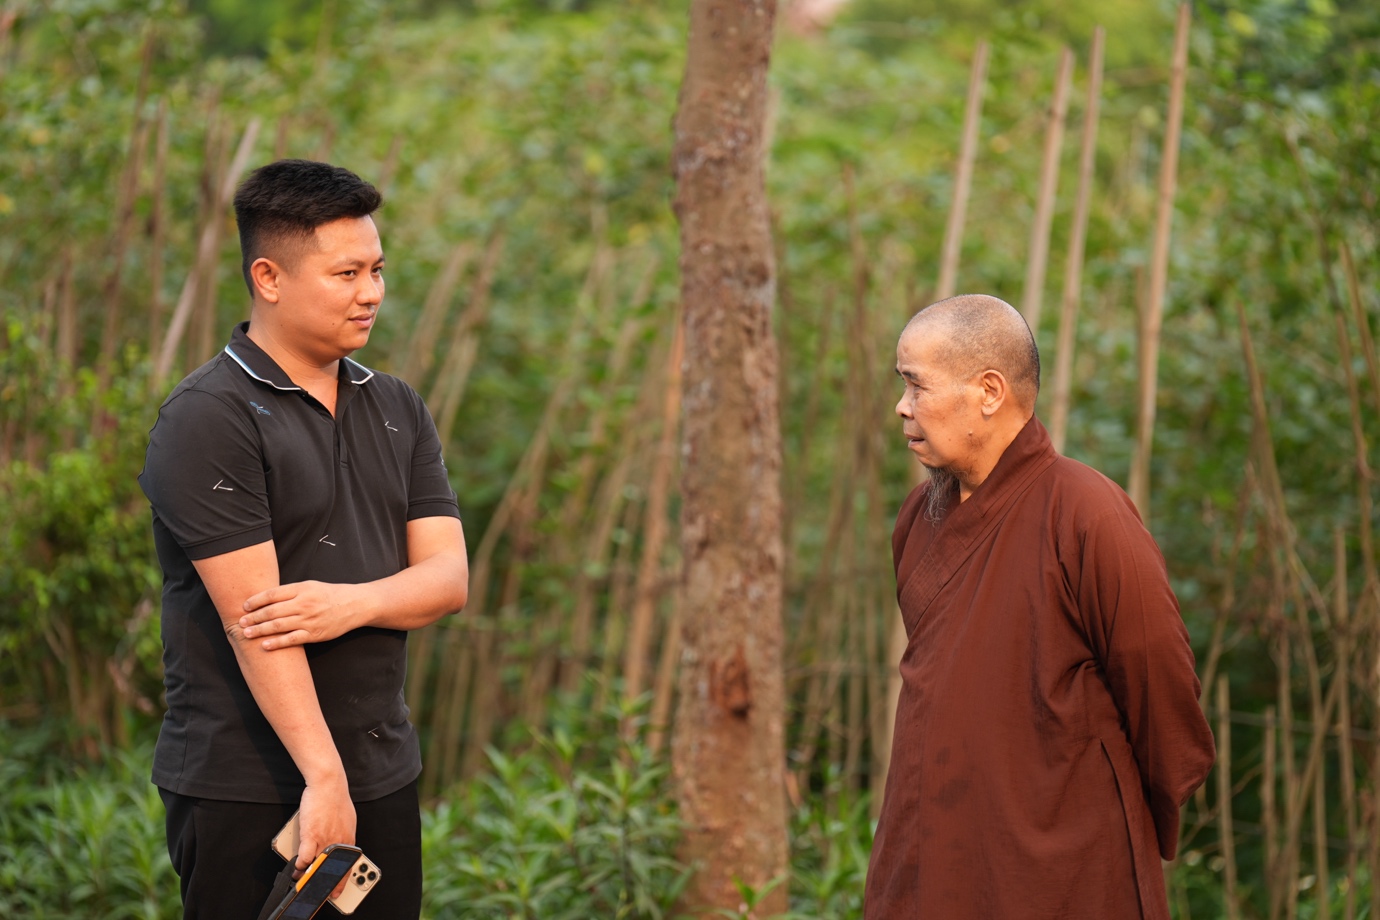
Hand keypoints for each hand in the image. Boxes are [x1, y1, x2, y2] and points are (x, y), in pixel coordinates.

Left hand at [240, 581, 359, 648]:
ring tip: (246, 633)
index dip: (256, 600)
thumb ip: (291, 591)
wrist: (354, 605)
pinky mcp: (314, 634)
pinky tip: (264, 645)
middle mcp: (304, 604)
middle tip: (240, 622)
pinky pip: (291, 639)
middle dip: (254, 617)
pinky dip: (276, 643)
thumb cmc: (330, 595)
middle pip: (272, 611)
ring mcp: (309, 620)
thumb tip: (266, 599)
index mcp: (302, 589)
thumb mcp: (311, 585)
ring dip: (260, 630)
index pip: (273, 594)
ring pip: (278, 626)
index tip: (245, 606)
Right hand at [294, 778, 356, 885]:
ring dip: (308, 875)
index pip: (346, 866)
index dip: (341, 881)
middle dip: (325, 883)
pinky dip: (300, 864)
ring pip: (316, 865)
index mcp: (349, 838)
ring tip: (302, 880)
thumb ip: (342, 835)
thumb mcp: (347, 820)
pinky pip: (305, 857)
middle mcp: (339, 841)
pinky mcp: (311, 835)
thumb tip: (338, 846)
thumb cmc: (336, 799)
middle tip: (319, 892)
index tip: (336, 890)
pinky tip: (297, 867)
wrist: (328, 784)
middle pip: (331, 869)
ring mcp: (325, 839)